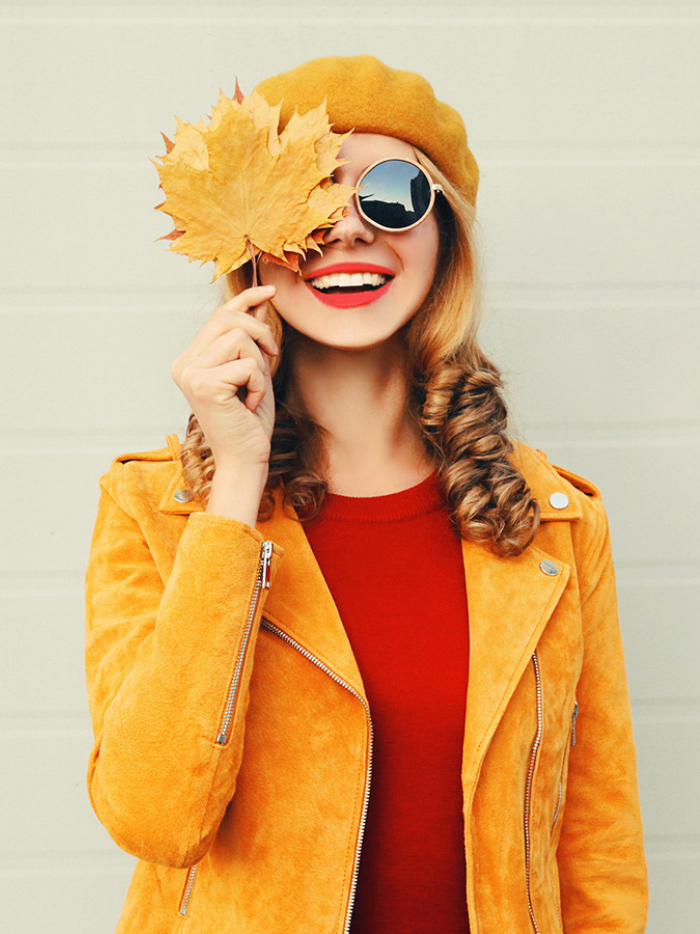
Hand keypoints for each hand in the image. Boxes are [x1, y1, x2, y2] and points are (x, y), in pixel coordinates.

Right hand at [171, 285, 278, 473]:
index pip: (218, 316)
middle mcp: (184, 363)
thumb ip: (251, 340)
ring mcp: (190, 373)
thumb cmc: (249, 421)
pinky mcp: (204, 385)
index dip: (245, 299)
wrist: (245, 458)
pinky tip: (248, 405)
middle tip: (271, 358)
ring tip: (251, 392)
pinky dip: (258, 384)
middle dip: (260, 333)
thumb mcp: (253, 371)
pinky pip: (247, 364)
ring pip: (240, 338)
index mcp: (190, 359)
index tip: (270, 291)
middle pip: (229, 319)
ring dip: (258, 366)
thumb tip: (259, 302)